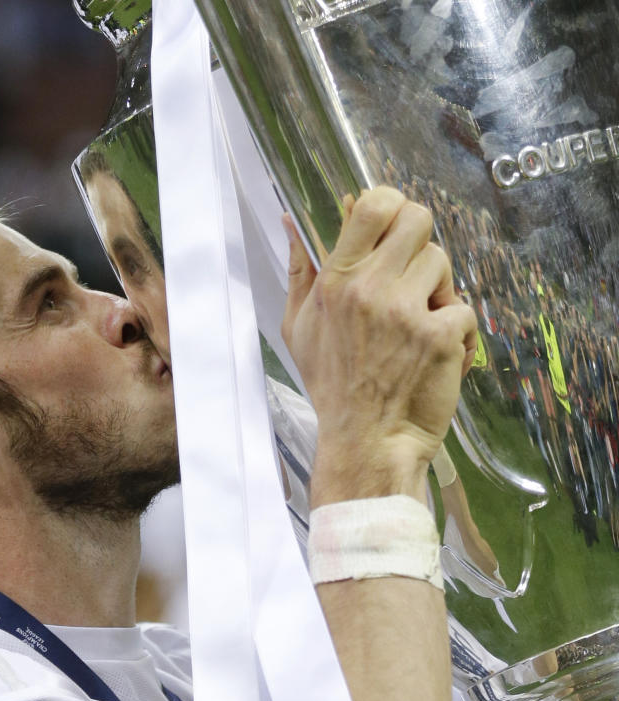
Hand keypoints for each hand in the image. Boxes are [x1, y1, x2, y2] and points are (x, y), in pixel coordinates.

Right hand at [281, 187, 476, 505]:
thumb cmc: (332, 385)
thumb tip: (292, 223)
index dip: (390, 203)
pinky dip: (455, 331)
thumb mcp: (298, 326)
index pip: (373, 206)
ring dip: (437, 288)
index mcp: (335, 280)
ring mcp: (407, 311)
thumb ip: (300, 270)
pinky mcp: (440, 337)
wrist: (366, 441)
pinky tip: (435, 353)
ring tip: (420, 322)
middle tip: (412, 273)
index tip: (390, 224)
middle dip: (419, 242)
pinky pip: (463, 308)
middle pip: (418, 219)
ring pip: (442, 263)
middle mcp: (369, 288)